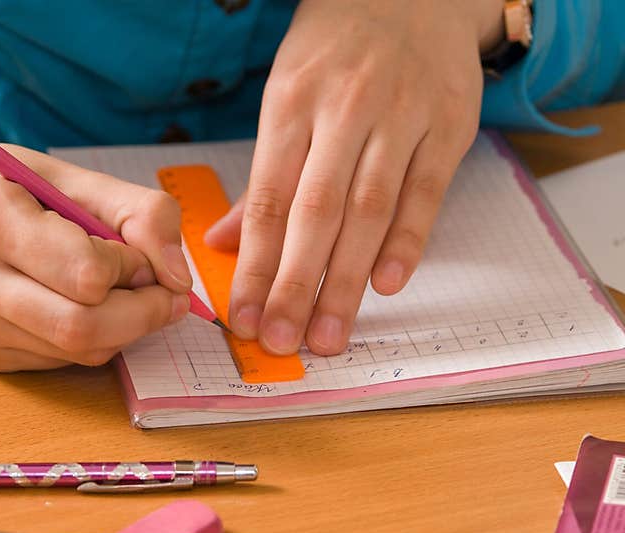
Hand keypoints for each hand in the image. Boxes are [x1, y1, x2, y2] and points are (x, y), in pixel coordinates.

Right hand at [0, 119, 192, 370]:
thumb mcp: (67, 174)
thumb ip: (138, 212)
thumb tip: (180, 276)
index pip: (88, 274)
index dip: (132, 269)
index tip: (139, 254)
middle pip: (85, 328)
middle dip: (145, 314)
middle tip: (165, 293)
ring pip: (79, 352)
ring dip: (123, 329)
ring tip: (123, 293)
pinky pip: (61, 361)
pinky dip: (92, 340)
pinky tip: (82, 307)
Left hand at [204, 0, 504, 355]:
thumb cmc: (333, 55)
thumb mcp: (284, 98)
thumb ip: (260, 178)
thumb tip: (220, 245)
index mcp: (290, 106)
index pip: (266, 201)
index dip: (253, 265)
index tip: (242, 318)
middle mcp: (343, 111)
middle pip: (315, 214)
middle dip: (295, 285)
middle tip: (282, 342)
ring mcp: (399, 116)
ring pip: (369, 211)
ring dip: (346, 280)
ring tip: (329, 335)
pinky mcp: (448, 125)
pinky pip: (426, 192)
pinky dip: (407, 240)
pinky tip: (387, 285)